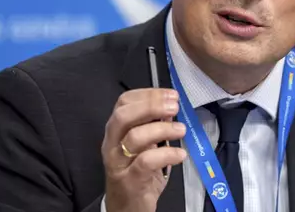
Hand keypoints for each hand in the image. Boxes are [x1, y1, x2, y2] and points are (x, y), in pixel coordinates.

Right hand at [102, 88, 186, 211]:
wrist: (126, 208)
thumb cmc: (137, 173)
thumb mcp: (145, 146)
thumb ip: (154, 127)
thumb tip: (169, 109)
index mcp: (115, 131)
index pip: (124, 103)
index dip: (148, 94)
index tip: (171, 95)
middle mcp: (112, 144)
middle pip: (124, 116)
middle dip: (151, 106)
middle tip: (175, 106)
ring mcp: (118, 163)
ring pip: (135, 137)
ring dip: (163, 129)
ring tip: (181, 130)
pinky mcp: (129, 181)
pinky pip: (147, 162)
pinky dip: (167, 154)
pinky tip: (180, 154)